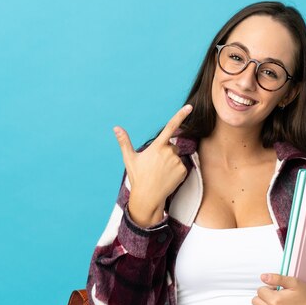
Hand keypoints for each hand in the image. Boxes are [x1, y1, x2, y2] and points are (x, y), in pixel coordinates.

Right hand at [113, 104, 192, 226]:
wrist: (148, 196)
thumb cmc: (138, 177)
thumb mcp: (130, 158)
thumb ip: (124, 142)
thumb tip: (116, 128)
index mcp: (157, 147)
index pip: (170, 127)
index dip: (180, 115)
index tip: (189, 107)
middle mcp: (168, 152)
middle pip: (172, 146)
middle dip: (166, 152)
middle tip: (156, 165)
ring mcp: (177, 162)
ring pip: (176, 156)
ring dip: (171, 162)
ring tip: (160, 173)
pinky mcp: (183, 170)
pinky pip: (181, 166)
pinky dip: (176, 171)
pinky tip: (167, 178)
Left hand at [252, 273, 305, 304]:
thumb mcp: (293, 282)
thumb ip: (276, 278)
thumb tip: (264, 277)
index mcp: (275, 300)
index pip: (259, 291)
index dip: (268, 287)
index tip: (275, 289)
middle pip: (256, 302)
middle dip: (263, 296)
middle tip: (275, 295)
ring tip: (275, 304)